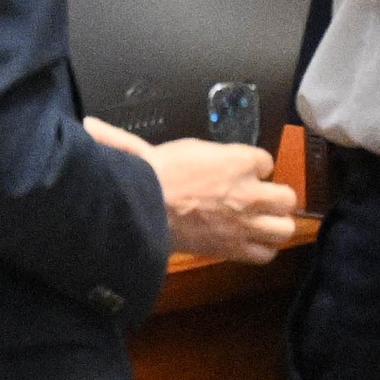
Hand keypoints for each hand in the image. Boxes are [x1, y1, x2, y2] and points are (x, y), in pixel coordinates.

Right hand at [89, 118, 301, 263]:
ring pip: (285, 227)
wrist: (146, 212)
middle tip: (259, 198)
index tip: (239, 169)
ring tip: (260, 222)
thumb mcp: (149, 148)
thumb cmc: (150, 176)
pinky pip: (266, 253)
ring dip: (275, 225)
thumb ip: (133, 139)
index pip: (266, 160)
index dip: (253, 165)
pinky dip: (261, 250)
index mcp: (238, 160)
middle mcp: (251, 192)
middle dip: (276, 197)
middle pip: (288, 197)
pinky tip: (248, 242)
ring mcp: (247, 223)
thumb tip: (90, 125)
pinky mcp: (237, 249)